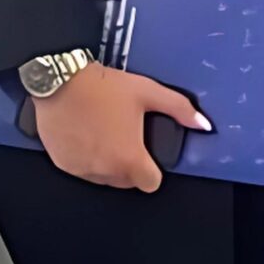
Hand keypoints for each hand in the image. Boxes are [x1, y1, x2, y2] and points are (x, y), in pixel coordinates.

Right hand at [32, 63, 208, 190]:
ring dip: (106, 164)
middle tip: (123, 137)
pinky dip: (85, 159)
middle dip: (128, 165)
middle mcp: (104, 170)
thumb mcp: (147, 92)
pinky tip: (85, 136)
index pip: (150, 184)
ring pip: (102, 178)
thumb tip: (203, 124)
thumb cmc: (103, 87)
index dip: (151, 171)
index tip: (146, 156)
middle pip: (126, 182)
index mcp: (128, 159)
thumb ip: (179, 109)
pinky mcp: (63, 164)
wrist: (59, 79)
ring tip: (103, 134)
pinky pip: (81, 170)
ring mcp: (81, 169)